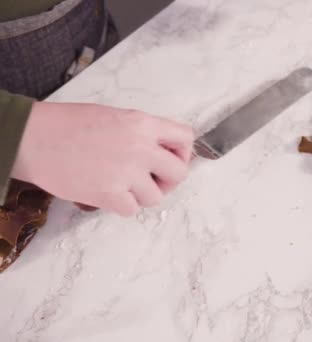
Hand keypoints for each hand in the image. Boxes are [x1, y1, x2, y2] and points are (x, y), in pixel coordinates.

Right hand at [11, 102, 193, 216]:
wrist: (34, 139)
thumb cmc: (68, 125)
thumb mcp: (114, 116)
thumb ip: (142, 132)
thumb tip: (162, 151)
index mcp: (143, 123)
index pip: (186, 138)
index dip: (182, 152)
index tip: (169, 159)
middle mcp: (140, 147)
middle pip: (180, 173)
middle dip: (169, 180)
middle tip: (152, 180)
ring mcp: (126, 173)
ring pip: (156, 197)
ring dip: (142, 195)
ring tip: (121, 185)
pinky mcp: (109, 194)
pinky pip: (133, 210)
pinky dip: (123, 206)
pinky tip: (108, 194)